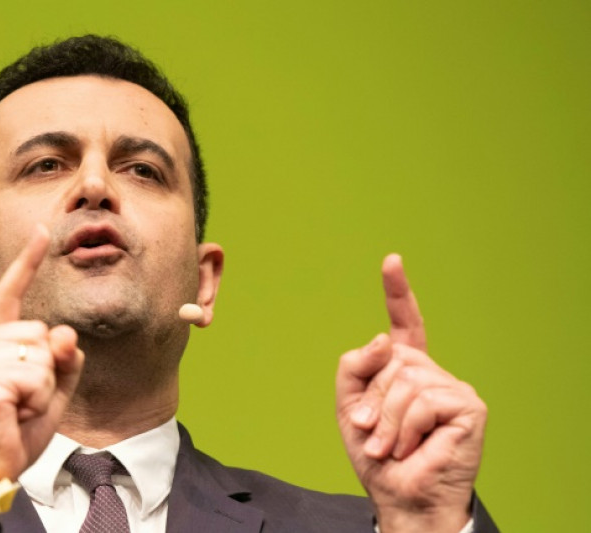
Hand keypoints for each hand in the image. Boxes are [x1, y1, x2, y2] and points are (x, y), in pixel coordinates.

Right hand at [0, 226, 83, 528]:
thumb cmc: (11, 432)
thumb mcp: (49, 393)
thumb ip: (63, 361)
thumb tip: (66, 333)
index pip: (10, 295)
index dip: (27, 262)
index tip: (43, 231)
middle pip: (42, 333)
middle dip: (46, 371)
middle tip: (19, 402)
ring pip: (43, 355)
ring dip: (42, 389)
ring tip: (15, 409)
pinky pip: (38, 376)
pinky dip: (37, 400)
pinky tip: (12, 414)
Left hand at [336, 255, 486, 532]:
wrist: (398, 496)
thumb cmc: (377, 456)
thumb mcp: (349, 407)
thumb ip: (355, 367)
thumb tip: (384, 338)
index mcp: (405, 370)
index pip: (404, 325)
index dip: (398, 292)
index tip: (391, 261)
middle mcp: (431, 373)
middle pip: (390, 359)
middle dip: (372, 400)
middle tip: (372, 434)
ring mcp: (452, 387)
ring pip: (404, 380)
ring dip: (386, 420)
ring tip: (388, 446)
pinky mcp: (468, 405)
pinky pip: (423, 399)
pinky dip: (406, 428)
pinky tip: (410, 447)